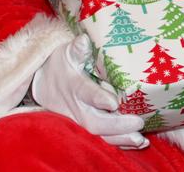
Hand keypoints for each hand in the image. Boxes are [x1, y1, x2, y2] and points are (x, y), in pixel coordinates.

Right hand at [32, 35, 147, 148]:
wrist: (42, 84)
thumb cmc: (61, 65)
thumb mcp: (66, 53)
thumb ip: (77, 49)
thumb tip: (84, 41)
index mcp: (75, 86)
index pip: (86, 94)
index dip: (98, 99)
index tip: (113, 102)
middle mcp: (77, 107)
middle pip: (95, 121)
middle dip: (117, 125)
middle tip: (138, 122)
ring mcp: (81, 120)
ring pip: (100, 134)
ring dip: (120, 138)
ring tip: (140, 139)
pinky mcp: (86, 127)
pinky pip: (102, 139)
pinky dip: (119, 143)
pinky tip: (138, 143)